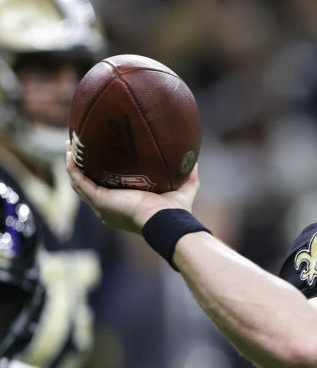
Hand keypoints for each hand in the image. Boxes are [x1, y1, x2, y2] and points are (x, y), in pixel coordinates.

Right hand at [66, 140, 198, 232]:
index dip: (102, 176)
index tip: (102, 159)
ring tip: (71, 146)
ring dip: (73, 164)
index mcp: (124, 207)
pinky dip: (73, 166)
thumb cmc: (175, 212)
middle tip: (80, 149)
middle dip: (83, 168)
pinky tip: (71, 152)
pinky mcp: (100, 200)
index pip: (108, 191)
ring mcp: (102, 205)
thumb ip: (188, 177)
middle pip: (88, 186)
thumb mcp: (182, 190)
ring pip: (79, 182)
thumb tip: (194, 162)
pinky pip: (79, 180)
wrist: (167, 221)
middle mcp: (109, 208)